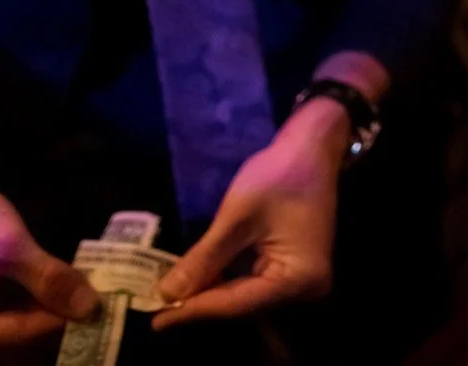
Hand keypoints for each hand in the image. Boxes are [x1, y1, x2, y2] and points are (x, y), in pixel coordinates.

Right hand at [0, 154, 98, 359]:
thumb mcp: (8, 247)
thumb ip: (49, 280)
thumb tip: (91, 309)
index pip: (25, 337)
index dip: (68, 323)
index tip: (108, 307)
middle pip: (24, 340)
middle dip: (65, 321)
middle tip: (108, 303)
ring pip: (25, 323)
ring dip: (58, 309)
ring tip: (97, 293)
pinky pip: (19, 306)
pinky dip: (45, 296)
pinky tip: (74, 283)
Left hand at [153, 98, 348, 327]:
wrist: (312, 145)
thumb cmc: (279, 173)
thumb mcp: (237, 216)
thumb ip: (204, 259)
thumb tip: (166, 295)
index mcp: (299, 280)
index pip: (237, 305)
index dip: (194, 311)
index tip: (155, 321)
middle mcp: (306, 291)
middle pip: (242, 306)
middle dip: (202, 304)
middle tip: (158, 309)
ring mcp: (301, 282)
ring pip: (245, 297)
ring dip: (211, 293)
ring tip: (171, 297)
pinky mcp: (293, 270)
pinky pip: (254, 284)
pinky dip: (226, 281)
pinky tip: (200, 278)